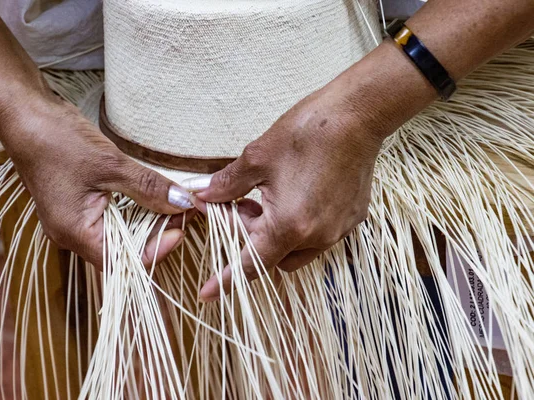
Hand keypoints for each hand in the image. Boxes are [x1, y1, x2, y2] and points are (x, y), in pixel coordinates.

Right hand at [0, 97, 194, 267]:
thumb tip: (183, 202)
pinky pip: (111, 219)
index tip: (181, 226)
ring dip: (147, 221)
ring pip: (119, 235)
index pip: (124, 261)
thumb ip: (148, 187)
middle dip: (156, 234)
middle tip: (183, 211)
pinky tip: (150, 195)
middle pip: (124, 251)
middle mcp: (71, 235)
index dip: (157, 249)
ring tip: (173, 202)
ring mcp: (72, 221)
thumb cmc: (58, 139)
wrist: (24, 115)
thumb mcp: (110, 164)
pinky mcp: (77, 206)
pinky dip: (133, 210)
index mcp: (74, 233)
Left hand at [184, 82, 385, 301]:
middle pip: (272, 258)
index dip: (227, 280)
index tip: (207, 293)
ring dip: (275, 235)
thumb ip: (227, 185)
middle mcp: (317, 237)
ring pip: (296, 251)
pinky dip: (299, 226)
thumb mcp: (257, 158)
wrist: (357, 114)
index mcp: (289, 226)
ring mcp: (338, 230)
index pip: (250, 264)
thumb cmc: (306, 132)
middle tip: (237, 206)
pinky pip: (318, 236)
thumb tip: (204, 196)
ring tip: (266, 200)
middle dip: (250, 239)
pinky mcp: (352, 218)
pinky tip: (293, 196)